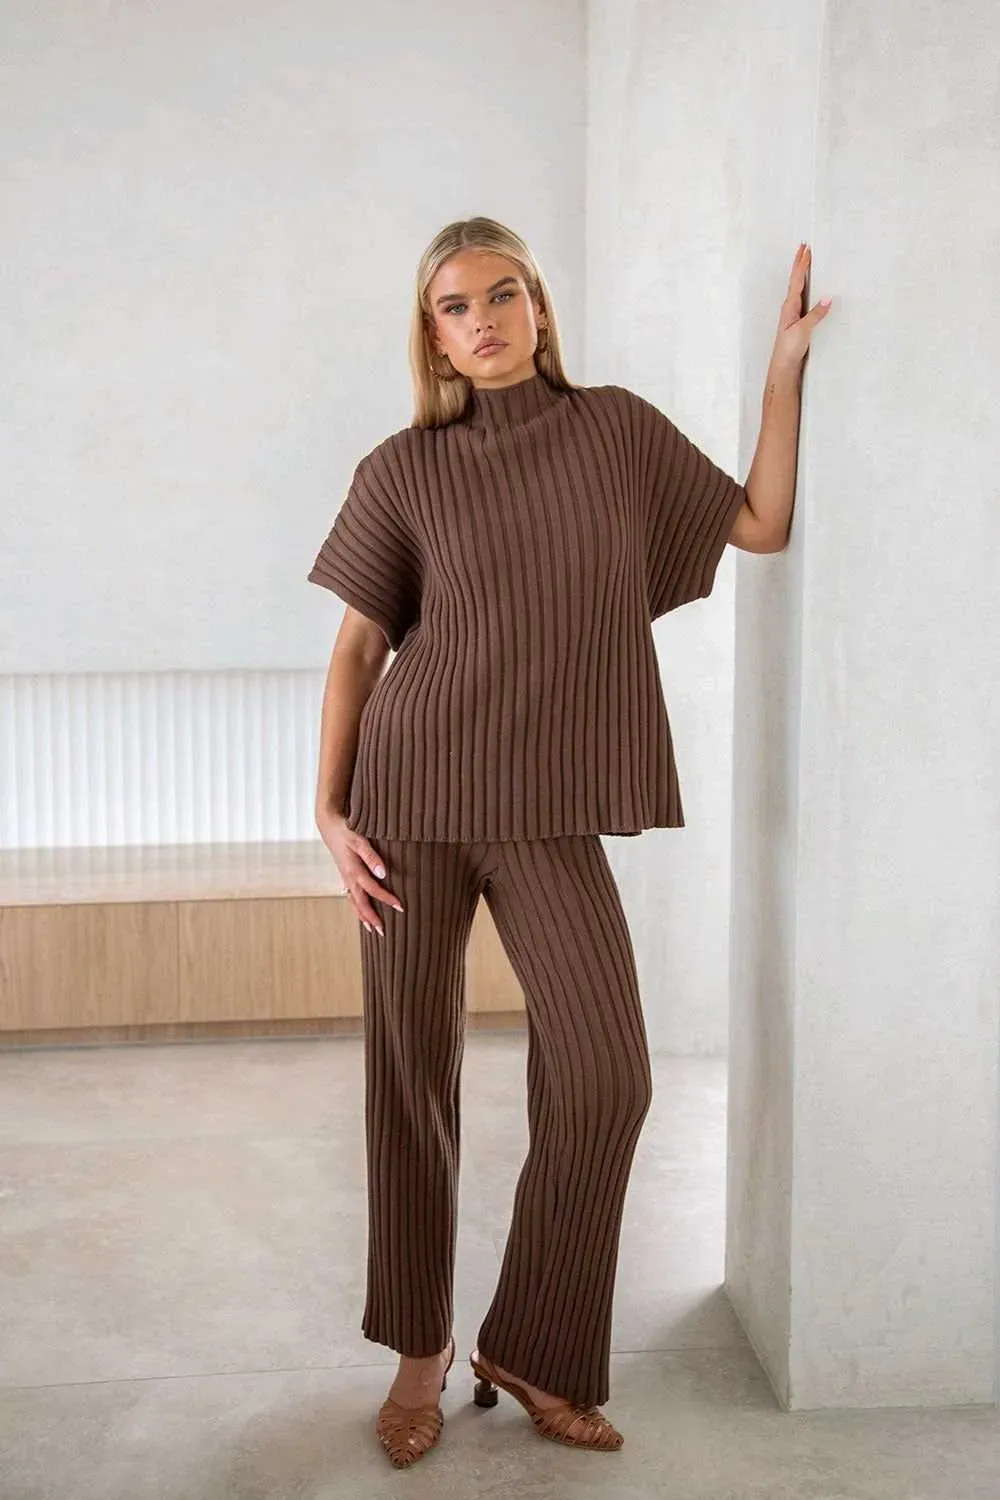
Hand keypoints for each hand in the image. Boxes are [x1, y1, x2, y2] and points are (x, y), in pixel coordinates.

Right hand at [315, 801, 402, 937]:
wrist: (329, 826)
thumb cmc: (346, 830)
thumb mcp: (359, 840)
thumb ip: (372, 857)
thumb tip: (383, 874)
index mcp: (353, 870)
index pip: (373, 889)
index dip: (386, 899)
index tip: (400, 907)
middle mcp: (348, 878)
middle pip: (361, 903)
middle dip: (372, 918)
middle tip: (383, 932)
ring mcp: (345, 878)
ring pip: (354, 902)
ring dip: (363, 916)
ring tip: (372, 929)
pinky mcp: (344, 876)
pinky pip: (350, 896)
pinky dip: (356, 907)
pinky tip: (361, 913)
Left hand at [770, 242, 831, 371]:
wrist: (784, 365)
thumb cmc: (790, 348)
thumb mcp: (803, 330)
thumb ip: (815, 314)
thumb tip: (828, 297)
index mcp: (790, 306)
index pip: (797, 280)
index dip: (802, 264)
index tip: (806, 249)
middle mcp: (790, 306)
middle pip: (796, 280)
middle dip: (800, 263)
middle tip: (804, 247)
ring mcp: (794, 313)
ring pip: (799, 287)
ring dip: (802, 273)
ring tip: (807, 261)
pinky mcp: (798, 320)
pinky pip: (803, 297)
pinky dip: (807, 287)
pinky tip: (811, 287)